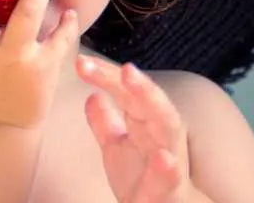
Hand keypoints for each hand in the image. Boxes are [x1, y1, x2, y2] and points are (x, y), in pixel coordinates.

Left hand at [77, 55, 192, 202]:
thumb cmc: (143, 179)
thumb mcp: (117, 148)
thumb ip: (104, 122)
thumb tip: (91, 94)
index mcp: (147, 122)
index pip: (127, 92)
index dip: (107, 76)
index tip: (82, 63)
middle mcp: (162, 135)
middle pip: (152, 104)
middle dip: (140, 85)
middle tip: (125, 68)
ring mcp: (170, 161)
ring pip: (169, 130)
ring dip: (155, 107)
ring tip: (135, 84)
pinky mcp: (171, 190)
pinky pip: (171, 179)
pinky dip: (168, 169)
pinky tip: (163, 158)